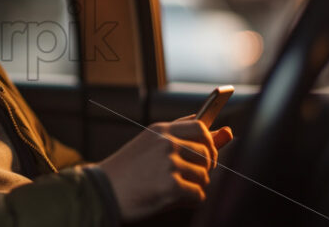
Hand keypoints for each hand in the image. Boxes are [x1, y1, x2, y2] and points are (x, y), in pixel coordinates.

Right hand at [98, 116, 232, 221]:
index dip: (208, 143)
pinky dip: (189, 201)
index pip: (200, 127)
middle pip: (207, 153)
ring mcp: (169, 164)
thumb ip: (186, 139)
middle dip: (203, 168)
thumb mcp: (151, 147)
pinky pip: (199, 195)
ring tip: (171, 188)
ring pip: (204, 176)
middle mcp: (166, 143)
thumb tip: (226, 131)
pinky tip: (171, 199)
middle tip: (185, 176)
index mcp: (160, 130)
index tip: (204, 153)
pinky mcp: (171, 186)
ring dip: (194, 186)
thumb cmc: (127, 171)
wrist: (101, 191)